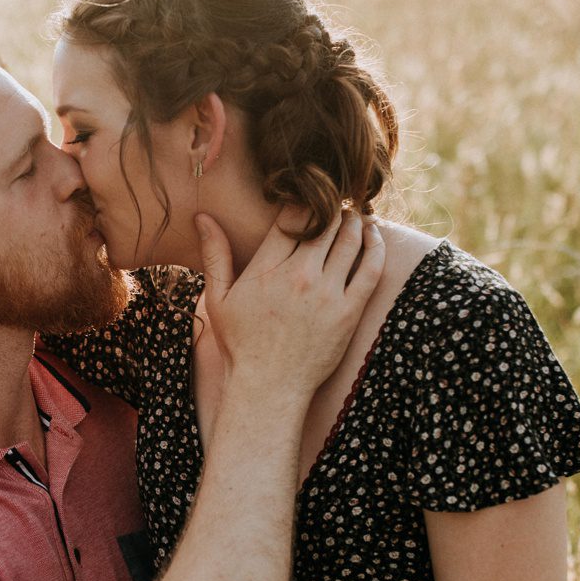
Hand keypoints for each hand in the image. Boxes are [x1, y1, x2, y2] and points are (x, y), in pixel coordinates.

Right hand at [199, 206, 385, 395]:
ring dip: (355, 221)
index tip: (309, 193)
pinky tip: (374, 236)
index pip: (293, 215)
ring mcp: (326, 294)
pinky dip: (376, 246)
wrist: (268, 387)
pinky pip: (371, 269)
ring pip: (350, 240)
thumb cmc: (241, 343)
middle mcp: (299, 275)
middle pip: (325, 222)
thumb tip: (203, 216)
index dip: (304, 198)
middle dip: (332, 206)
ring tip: (355, 216)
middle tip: (337, 201)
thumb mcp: (219, 298)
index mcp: (267, 268)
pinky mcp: (349, 311)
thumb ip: (215, 254)